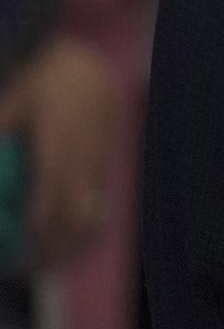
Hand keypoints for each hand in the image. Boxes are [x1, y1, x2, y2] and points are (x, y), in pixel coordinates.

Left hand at [0, 37, 118, 264]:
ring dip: (80, 237)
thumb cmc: (43, 81)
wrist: (88, 64)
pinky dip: (90, 218)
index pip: (51, 197)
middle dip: (62, 244)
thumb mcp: (11, 103)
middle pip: (78, 211)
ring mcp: (100, 157)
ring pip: (97, 208)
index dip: (39, 227)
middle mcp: (84, 155)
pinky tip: (78, 231)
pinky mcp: (109, 157)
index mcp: (58, 144)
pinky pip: (102, 195)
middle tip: (39, 264)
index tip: (25, 248)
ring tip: (60, 257)